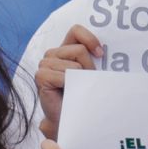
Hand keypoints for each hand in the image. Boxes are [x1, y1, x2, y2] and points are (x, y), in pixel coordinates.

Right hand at [34, 25, 101, 139]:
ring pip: (74, 64)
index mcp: (66, 49)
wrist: (72, 118)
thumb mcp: (93, 74)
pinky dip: (70, 85)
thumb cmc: (85, 95)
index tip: (101, 55)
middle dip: (89, 67)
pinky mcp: (41, 76)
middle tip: (87, 81)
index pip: (76, 31)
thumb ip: (95, 59)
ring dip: (81, 79)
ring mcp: (45, 64)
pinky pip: (63, 75)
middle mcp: (53, 54)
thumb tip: (106, 52)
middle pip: (79, 50)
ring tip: (77, 88)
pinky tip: (67, 91)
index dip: (90, 39)